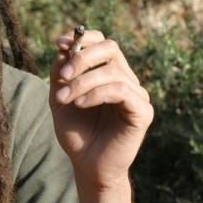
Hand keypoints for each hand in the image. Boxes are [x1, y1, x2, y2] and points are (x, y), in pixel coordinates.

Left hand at [49, 29, 153, 188]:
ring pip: (112, 71)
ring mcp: (136, 94)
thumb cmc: (75, 131)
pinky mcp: (142, 111)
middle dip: (82, 57)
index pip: (101, 42)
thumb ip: (60, 72)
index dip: (82, 37)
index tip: (59, 43)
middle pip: (110, 48)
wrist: (87, 164)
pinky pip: (121, 90)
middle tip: (62, 75)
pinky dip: (96, 93)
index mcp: (107, 72)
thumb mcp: (59, 97)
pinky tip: (80, 104)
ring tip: (62, 98)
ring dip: (81, 82)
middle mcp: (125, 78)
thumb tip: (63, 45)